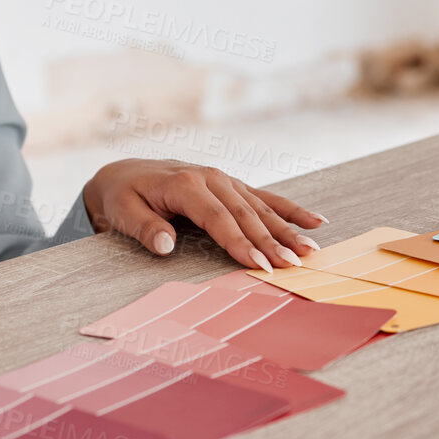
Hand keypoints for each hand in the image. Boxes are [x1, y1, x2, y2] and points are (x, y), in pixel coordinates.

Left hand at [80, 158, 327, 272]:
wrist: (126, 174)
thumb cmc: (125, 197)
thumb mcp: (123, 211)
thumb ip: (144, 228)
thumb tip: (164, 245)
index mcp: (185, 183)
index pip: (217, 217)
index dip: (238, 241)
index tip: (258, 264)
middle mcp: (210, 177)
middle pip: (246, 214)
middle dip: (271, 241)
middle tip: (293, 265)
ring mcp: (225, 180)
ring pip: (261, 207)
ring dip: (287, 229)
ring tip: (311, 250)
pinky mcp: (232, 186)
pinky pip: (266, 198)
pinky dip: (290, 210)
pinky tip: (315, 222)